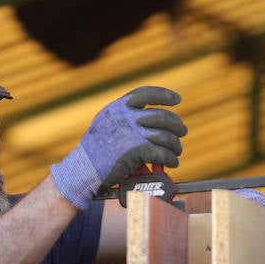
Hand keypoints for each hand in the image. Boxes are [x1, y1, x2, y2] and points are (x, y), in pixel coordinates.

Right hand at [50, 86, 187, 209]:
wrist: (83, 169)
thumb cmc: (93, 152)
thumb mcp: (105, 124)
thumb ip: (123, 118)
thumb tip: (149, 119)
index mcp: (117, 108)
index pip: (145, 93)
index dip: (163, 95)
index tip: (177, 100)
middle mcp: (126, 117)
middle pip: (162, 117)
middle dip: (176, 125)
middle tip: (181, 132)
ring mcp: (133, 133)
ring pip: (166, 137)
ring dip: (175, 146)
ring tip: (176, 152)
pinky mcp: (138, 151)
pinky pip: (163, 154)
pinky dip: (171, 159)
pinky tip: (172, 163)